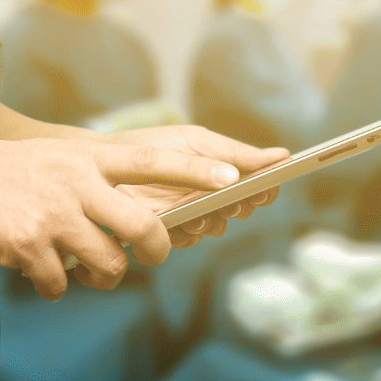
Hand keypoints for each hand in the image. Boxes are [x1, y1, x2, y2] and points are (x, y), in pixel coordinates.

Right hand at [0, 137, 261, 299]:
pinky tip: (41, 270)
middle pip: (142, 227)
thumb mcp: (61, 160)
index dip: (195, 172)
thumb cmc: (16, 175)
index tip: (232, 178)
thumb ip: (101, 180)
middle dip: (156, 250)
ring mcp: (53, 214)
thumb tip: (148, 222)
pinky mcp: (28, 245)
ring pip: (108, 264)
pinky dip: (57, 285)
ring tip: (84, 267)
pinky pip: (63, 283)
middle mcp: (76, 183)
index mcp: (88, 158)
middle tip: (153, 256)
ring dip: (102, 275)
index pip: (153, 163)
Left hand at [102, 126, 289, 248]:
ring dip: (211, 219)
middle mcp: (210, 196)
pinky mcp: (167, 232)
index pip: (256, 184)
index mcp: (221, 170)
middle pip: (239, 208)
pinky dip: (186, 231)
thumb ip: (234, 152)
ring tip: (201, 210)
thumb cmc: (150, 147)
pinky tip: (179, 221)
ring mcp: (190, 215)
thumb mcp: (193, 142)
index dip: (264, 188)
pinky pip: (188, 239)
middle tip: (232, 200)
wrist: (99, 164)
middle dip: (238, 205)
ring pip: (215, 226)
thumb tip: (281, 156)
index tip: (265, 187)